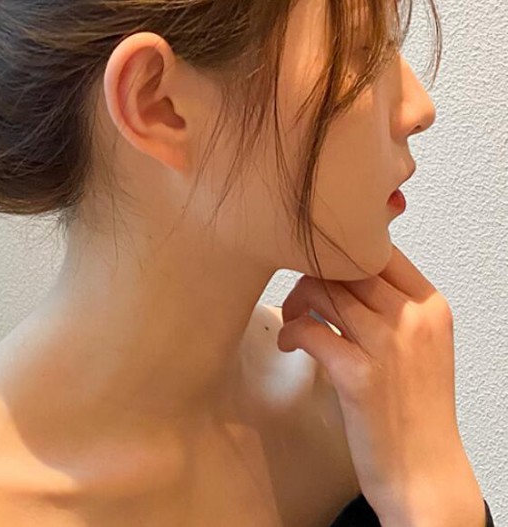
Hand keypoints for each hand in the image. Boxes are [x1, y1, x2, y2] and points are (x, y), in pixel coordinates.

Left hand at [277, 244, 483, 525]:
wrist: (425, 473)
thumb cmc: (413, 406)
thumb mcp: (418, 343)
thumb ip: (389, 303)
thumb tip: (339, 264)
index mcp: (431, 306)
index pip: (377, 249)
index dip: (340, 254)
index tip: (321, 271)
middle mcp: (414, 319)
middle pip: (346, 264)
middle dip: (313, 275)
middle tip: (301, 300)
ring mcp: (388, 346)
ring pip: (324, 290)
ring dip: (298, 302)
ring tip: (295, 323)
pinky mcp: (359, 375)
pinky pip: (309, 330)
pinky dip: (292, 333)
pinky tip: (292, 346)